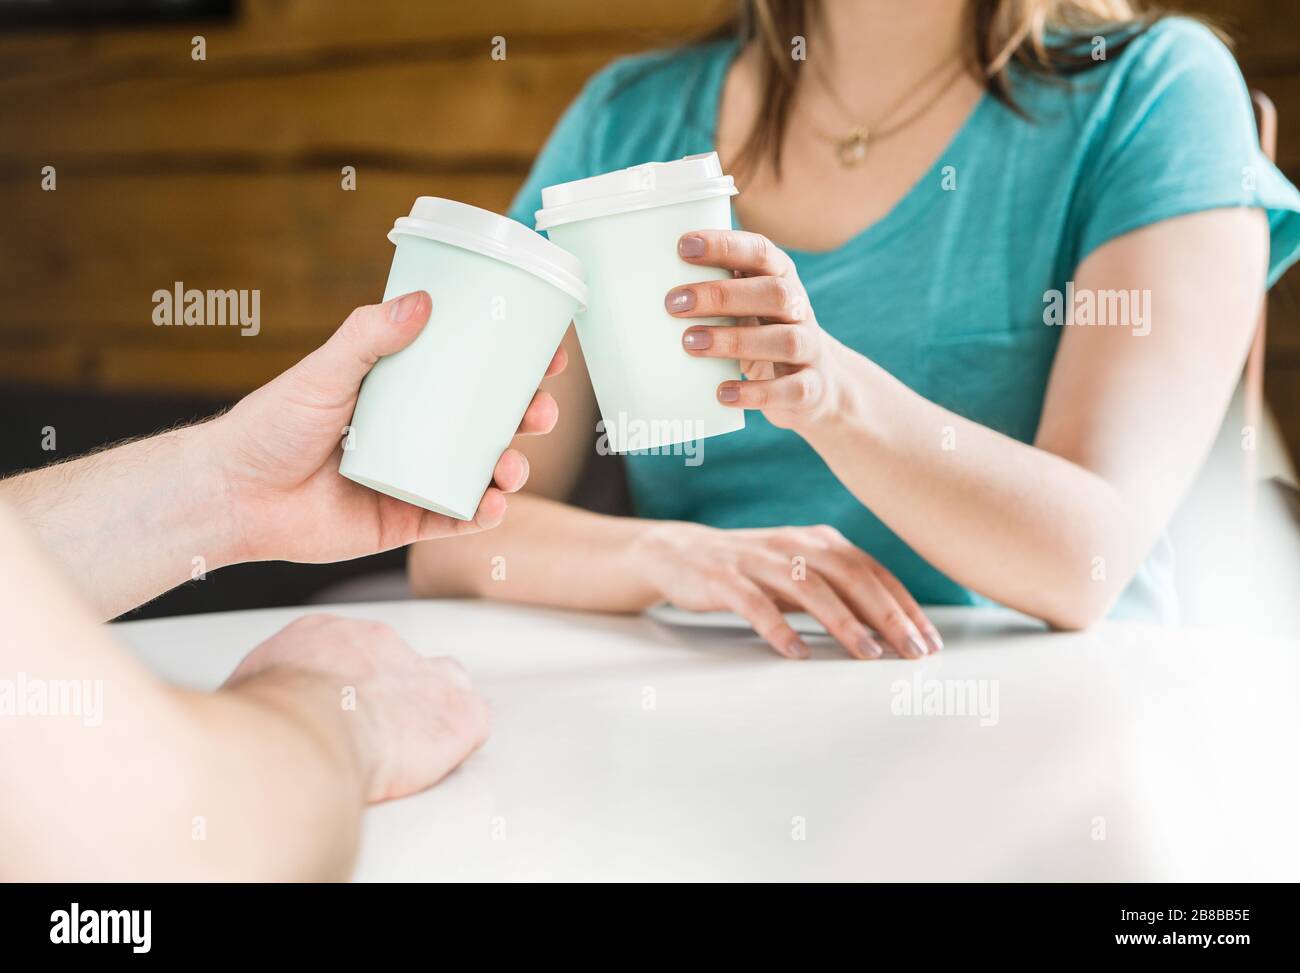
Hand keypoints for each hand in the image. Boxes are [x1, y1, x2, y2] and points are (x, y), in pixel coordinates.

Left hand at [208, 290, 566, 563]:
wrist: (234, 495)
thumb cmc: (270, 426)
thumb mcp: (324, 371)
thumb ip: (369, 335)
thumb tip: (424, 301)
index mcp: (401, 393)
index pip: (468, 374)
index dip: (511, 366)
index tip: (545, 355)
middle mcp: (415, 435)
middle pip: (487, 424)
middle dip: (526, 418)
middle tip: (541, 410)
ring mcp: (414, 479)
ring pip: (480, 473)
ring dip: (513, 469)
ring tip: (513, 468)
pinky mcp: (404, 522)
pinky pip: (455, 520)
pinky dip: (482, 514)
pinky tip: (494, 504)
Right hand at [224, 613, 489, 802]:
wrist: (307, 734)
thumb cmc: (269, 721)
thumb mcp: (248, 688)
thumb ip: (267, 689)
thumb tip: (254, 713)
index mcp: (330, 635)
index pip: (352, 651)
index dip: (349, 685)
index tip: (338, 710)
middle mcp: (383, 644)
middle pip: (398, 665)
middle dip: (388, 698)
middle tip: (369, 736)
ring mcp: (425, 675)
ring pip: (445, 684)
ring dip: (430, 713)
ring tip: (407, 749)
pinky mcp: (458, 715)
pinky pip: (473, 723)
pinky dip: (459, 744)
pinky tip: (436, 764)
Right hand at [634, 521, 941, 659]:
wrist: (679, 553)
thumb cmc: (749, 570)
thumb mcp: (799, 573)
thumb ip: (838, 590)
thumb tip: (890, 626)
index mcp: (818, 542)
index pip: (872, 571)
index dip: (904, 604)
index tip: (929, 640)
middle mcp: (793, 545)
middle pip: (850, 575)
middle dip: (887, 614)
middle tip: (912, 650)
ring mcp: (757, 560)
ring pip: (809, 588)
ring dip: (843, 622)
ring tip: (868, 654)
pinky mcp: (724, 578)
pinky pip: (755, 603)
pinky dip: (779, 628)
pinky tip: (797, 653)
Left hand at [667, 230, 854, 432]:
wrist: (818, 388)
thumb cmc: (763, 338)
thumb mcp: (746, 310)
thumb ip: (715, 294)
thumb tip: (641, 284)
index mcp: (781, 279)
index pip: (761, 251)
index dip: (725, 246)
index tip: (683, 246)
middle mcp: (800, 310)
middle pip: (773, 293)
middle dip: (722, 294)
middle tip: (673, 303)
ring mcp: (809, 350)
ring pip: (783, 340)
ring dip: (734, 340)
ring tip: (690, 343)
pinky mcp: (810, 389)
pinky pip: (790, 390)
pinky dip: (756, 393)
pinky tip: (723, 394)